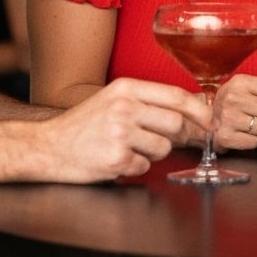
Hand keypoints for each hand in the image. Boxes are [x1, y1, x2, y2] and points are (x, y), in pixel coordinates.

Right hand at [33, 78, 210, 181]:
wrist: (45, 147)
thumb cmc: (84, 124)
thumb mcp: (114, 99)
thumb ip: (148, 101)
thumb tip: (191, 111)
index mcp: (126, 88)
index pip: (176, 96)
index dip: (199, 110)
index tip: (210, 120)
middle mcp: (124, 108)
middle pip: (175, 123)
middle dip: (171, 136)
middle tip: (154, 139)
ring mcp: (119, 134)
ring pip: (163, 147)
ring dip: (151, 153)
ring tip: (127, 148)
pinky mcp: (114, 159)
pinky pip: (144, 167)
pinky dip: (134, 167)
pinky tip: (115, 160)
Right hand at [211, 75, 256, 149]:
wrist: (206, 122)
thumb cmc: (236, 104)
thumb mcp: (254, 89)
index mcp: (242, 82)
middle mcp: (232, 97)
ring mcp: (226, 117)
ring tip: (255, 126)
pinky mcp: (224, 137)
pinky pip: (255, 142)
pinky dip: (254, 141)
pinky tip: (246, 134)